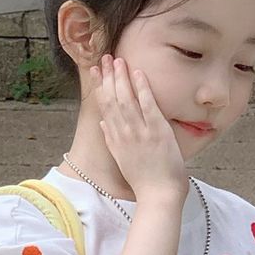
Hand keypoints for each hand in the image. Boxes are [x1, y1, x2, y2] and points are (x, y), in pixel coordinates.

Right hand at [91, 54, 187, 203]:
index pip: (104, 107)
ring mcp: (140, 132)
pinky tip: (138, 73)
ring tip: (117, 60)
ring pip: (126, 99)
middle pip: (113, 99)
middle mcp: (124, 133)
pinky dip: (142, 88)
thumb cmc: (145, 182)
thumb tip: (103, 123)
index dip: (99, 87)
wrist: (158, 196)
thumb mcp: (123, 159)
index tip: (95, 71)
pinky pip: (148, 105)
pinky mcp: (157, 132)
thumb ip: (112, 140)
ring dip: (121, 78)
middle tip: (105, 58)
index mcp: (115, 139)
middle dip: (108, 77)